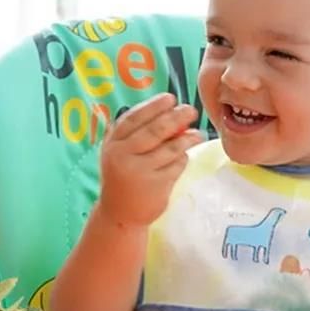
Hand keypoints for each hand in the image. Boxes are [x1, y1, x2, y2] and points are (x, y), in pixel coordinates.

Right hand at [97, 93, 202, 227]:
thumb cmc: (123, 175)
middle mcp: (123, 156)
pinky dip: (183, 158)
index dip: (153, 106)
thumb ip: (136, 133)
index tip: (170, 98)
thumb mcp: (120, 152)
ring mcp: (140, 171)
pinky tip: (183, 156)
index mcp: (113, 143)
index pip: (134, 118)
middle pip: (155, 130)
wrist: (119, 212)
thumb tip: (169, 112)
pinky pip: (177, 164)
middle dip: (176, 117)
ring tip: (196, 134)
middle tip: (190, 110)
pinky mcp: (157, 185)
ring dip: (187, 138)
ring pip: (170, 147)